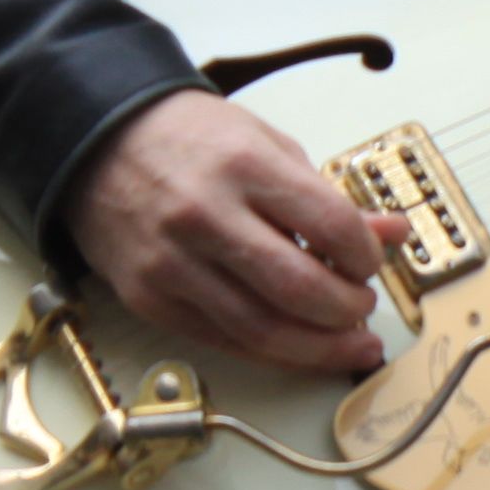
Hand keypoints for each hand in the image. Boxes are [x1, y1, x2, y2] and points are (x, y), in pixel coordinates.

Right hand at [67, 87, 406, 378]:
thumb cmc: (189, 138)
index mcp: (244, 164)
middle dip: (348, 310)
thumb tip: (390, 233)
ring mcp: (173, 263)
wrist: (99, 141)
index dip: (366, 256)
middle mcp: (207, 215)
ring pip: (263, 331)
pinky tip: (298, 347)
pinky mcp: (149, 299)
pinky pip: (222, 341)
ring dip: (319, 348)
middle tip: (363, 309)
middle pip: (300, 289)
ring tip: (348, 344)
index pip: (331, 225)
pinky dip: (270, 351)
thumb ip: (326, 196)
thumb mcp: (265, 144)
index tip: (371, 261)